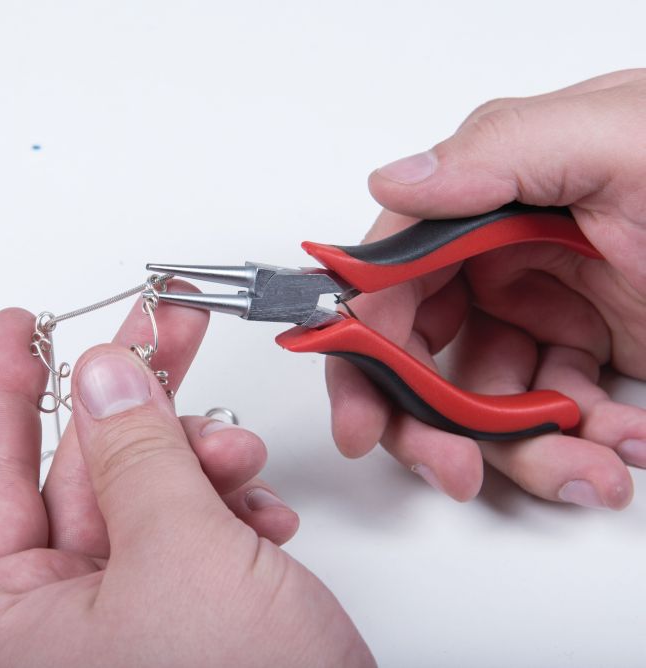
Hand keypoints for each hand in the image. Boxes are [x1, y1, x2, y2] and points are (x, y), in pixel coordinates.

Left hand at [0, 297, 373, 665]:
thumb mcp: (181, 557)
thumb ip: (136, 455)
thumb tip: (103, 376)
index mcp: (7, 622)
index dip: (0, 388)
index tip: (16, 325)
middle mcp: (52, 629)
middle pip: (76, 475)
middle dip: (131, 402)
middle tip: (160, 328)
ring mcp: (120, 629)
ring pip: (141, 501)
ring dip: (195, 460)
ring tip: (237, 446)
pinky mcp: (180, 630)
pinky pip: (186, 539)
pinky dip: (224, 508)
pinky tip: (260, 506)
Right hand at [327, 69, 645, 507]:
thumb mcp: (629, 143)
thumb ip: (502, 153)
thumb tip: (395, 181)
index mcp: (494, 197)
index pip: (390, 277)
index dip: (362, 349)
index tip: (363, 415)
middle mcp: (506, 254)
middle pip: (418, 352)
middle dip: (429, 423)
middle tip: (456, 471)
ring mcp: (546, 308)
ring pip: (481, 400)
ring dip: (522, 451)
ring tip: (586, 470)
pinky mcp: (589, 356)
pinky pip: (550, 418)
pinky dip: (578, 447)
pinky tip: (624, 445)